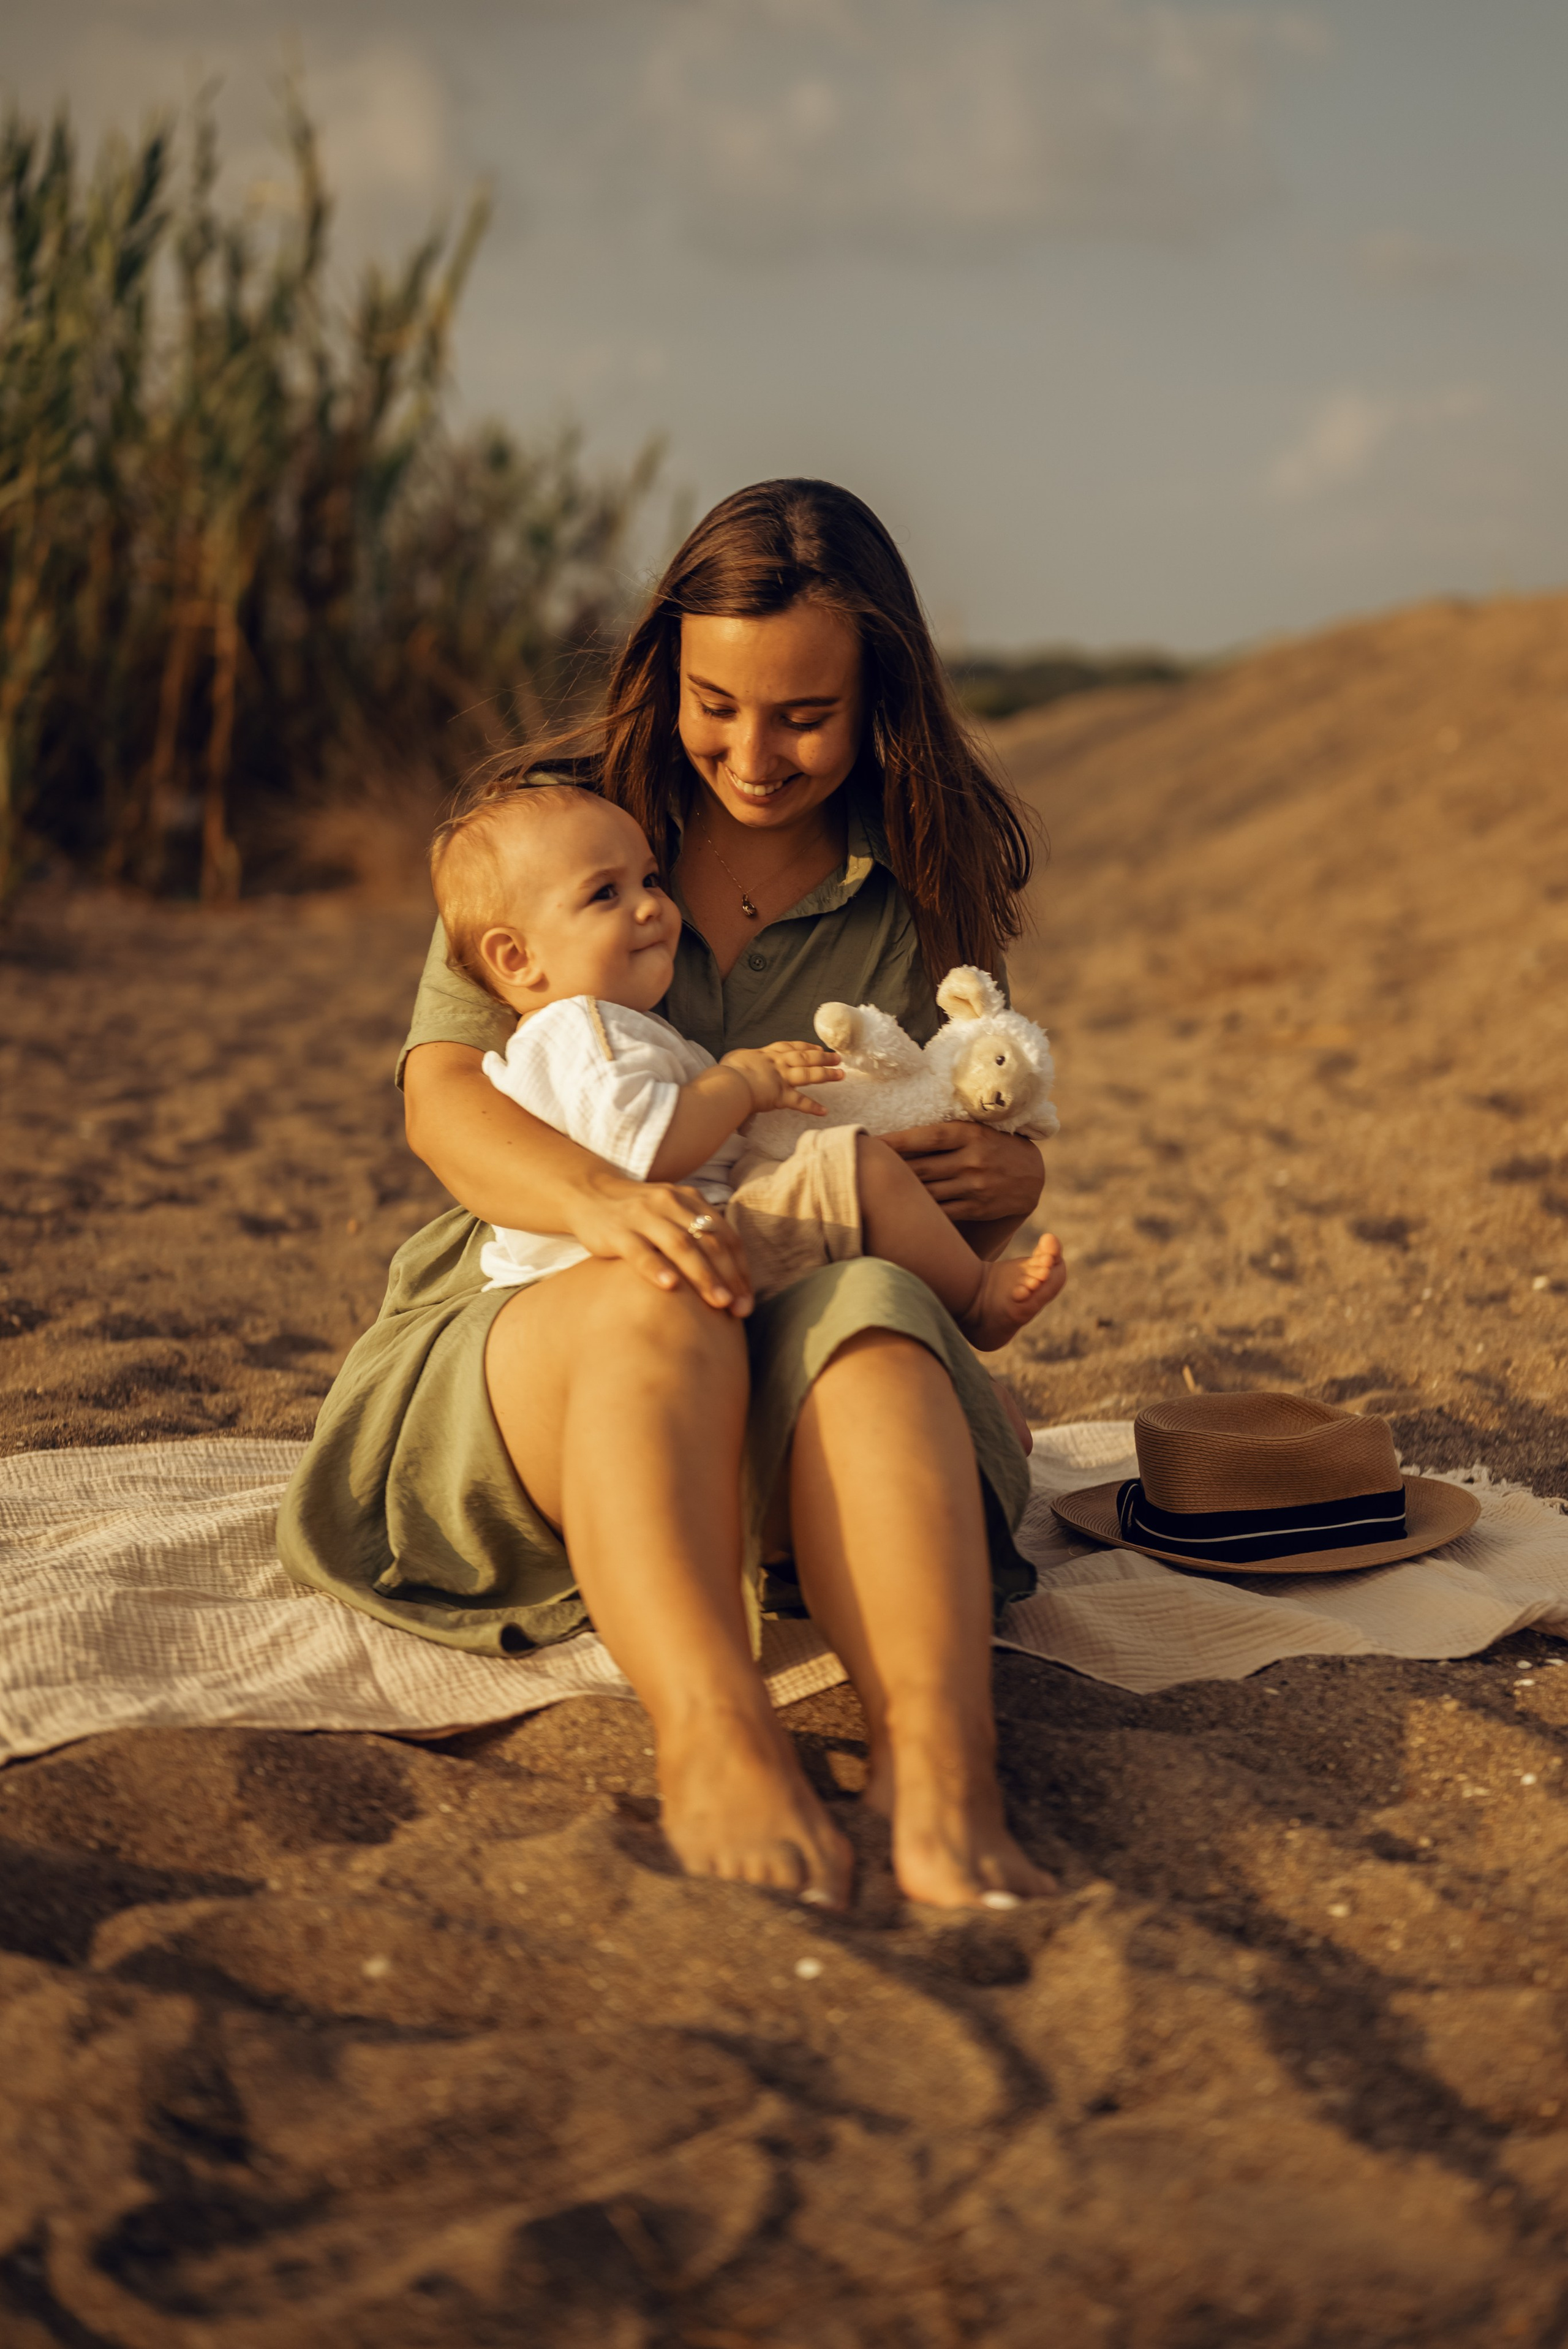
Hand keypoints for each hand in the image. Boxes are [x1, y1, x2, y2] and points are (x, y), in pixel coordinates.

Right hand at [573, 1165, 755, 1315]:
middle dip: (728, 1276)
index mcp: (690, 1201)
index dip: (740, 1270)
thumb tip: (732, 1283)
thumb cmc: (640, 1215)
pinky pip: (640, 1251)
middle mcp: (671, 1204)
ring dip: (703, 1275)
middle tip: (739, 1309)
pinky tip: (670, 1286)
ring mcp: (643, 1216)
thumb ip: (700, 1236)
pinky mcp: (617, 1231)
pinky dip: (656, 1268)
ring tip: (718, 1302)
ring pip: (680, 1245)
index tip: (748, 1301)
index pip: (725, 1236)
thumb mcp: (673, 1215)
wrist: (589, 1193)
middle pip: (708, 1241)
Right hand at [720, 1043, 839, 1115]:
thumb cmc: (726, 1071)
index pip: (789, 1048)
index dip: (805, 1046)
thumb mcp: (734, 1059)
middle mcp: (777, 1064)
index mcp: (766, 1055)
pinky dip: (812, 1107)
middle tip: (838, 1058)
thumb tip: (739, 1064)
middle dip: (823, 1058)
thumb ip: (741, 1061)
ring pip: (808, 1075)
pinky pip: (800, 1102)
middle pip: (805, 1058)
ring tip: (841, 1075)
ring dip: (826, 1075)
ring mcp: (781, 1079)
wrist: (728, 1083)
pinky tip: (824, 1111)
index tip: (816, 1047)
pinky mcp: (781, 1096)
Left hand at [879, 1122, 1044, 1225]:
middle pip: (921, 1166)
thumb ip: (946, 1133)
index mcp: (970, 1134)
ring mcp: (975, 1185)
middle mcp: (972, 1159)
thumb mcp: (976, 1130)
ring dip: (902, 1192)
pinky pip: (942, 1211)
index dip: (897, 1140)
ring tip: (875, 1191)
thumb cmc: (994, 1145)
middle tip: (862, 1169)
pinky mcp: (977, 1207)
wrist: (1032, 1175)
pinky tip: (902, 1210)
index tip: (870, 1141)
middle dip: (891, 1169)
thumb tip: (902, 1137)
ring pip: (928, 1191)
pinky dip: (921, 1211)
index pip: (927, 1136)